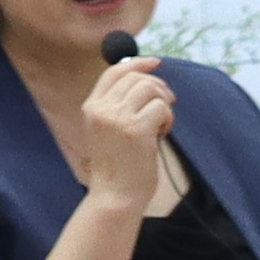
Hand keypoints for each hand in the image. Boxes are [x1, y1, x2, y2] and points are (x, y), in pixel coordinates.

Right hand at [59, 55, 178, 211]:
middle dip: (158, 87)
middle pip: (137, 78)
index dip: (137, 63)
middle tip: (168, 103)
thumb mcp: (107, 132)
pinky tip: (162, 134)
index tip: (156, 62)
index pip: (114, 72)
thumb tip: (146, 82)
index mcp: (91, 107)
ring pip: (151, 89)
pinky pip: (161, 107)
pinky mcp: (136, 130)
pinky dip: (168, 118)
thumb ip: (118, 108)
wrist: (114, 197)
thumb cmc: (116, 169)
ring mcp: (118, 118)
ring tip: (162, 124)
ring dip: (164, 103)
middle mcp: (102, 109)